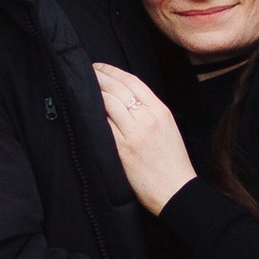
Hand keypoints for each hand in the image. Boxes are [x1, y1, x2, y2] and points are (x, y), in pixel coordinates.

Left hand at [93, 61, 197, 217]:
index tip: (100, 67)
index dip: (113, 71)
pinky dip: (92, 114)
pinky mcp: (122, 149)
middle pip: (118, 89)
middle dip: (99, 77)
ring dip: (93, 92)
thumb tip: (124, 99)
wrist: (176, 191)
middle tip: (86, 72)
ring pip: (109, 103)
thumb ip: (149, 112)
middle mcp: (148, 118)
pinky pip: (103, 125)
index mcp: (160, 111)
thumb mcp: (167, 128)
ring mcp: (134, 134)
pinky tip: (83, 109)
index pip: (133, 82)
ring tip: (82, 86)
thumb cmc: (171, 162)